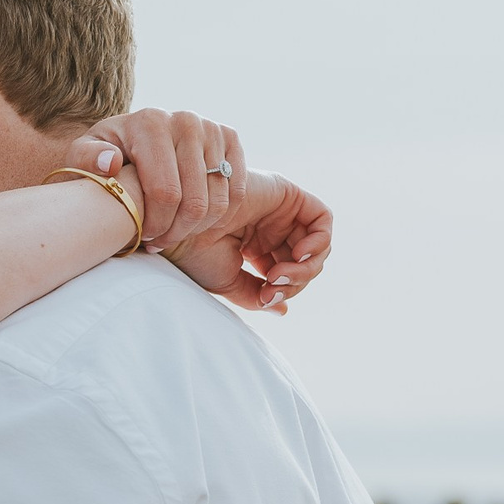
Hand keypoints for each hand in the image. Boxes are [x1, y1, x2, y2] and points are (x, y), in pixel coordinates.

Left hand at [73, 108, 245, 261]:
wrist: (132, 138)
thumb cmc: (104, 156)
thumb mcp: (82, 156)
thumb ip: (87, 159)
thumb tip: (111, 163)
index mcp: (151, 123)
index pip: (165, 193)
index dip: (155, 225)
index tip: (142, 236)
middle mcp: (186, 120)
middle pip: (194, 201)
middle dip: (175, 232)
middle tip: (158, 240)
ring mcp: (211, 128)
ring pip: (217, 201)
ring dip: (196, 228)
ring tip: (173, 232)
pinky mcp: (231, 138)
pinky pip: (237, 192)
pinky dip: (218, 216)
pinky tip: (195, 221)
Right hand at [166, 170, 332, 312]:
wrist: (180, 225)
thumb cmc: (194, 253)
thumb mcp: (229, 282)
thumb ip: (258, 296)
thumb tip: (283, 309)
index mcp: (255, 247)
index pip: (289, 273)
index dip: (285, 290)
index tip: (263, 298)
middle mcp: (269, 228)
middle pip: (306, 261)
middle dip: (296, 282)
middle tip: (271, 289)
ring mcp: (279, 211)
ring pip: (317, 244)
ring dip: (306, 268)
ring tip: (279, 276)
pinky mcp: (287, 194)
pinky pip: (322, 218)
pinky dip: (319, 241)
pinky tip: (299, 255)